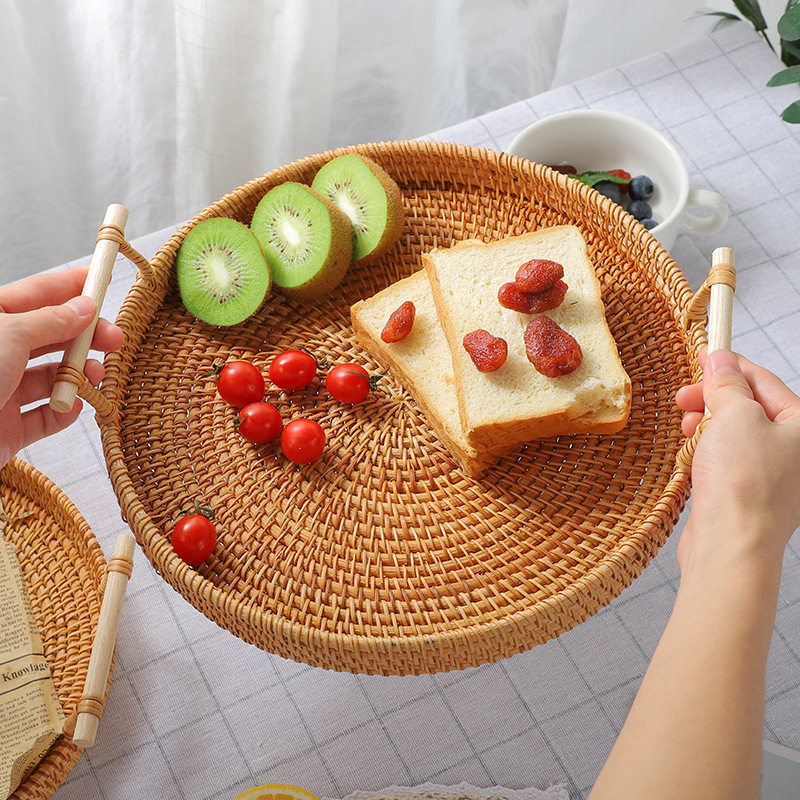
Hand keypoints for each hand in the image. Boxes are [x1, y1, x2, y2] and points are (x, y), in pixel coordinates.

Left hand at [0, 266, 124, 466]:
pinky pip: (46, 417)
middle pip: (51, 338)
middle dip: (86, 337)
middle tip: (114, 339)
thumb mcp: (10, 335)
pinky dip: (65, 412)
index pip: (38, 296)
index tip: (101, 281)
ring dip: (79, 376)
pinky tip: (74, 406)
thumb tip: (84, 307)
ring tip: (95, 376)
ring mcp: (3, 391)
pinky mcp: (8, 428)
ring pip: (52, 378)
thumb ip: (51, 320)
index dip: (71, 287)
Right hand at [675, 347, 799, 571]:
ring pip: (733, 434)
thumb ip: (727, 385)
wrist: (732, 544)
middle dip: (713, 399)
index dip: (729, 366)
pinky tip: (692, 455)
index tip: (703, 355)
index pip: (763, 381)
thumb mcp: (735, 415)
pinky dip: (705, 452)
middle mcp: (793, 450)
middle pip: (748, 407)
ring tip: (687, 429)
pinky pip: (724, 459)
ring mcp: (772, 474)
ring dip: (706, 426)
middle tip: (685, 398)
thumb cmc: (744, 484)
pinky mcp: (747, 494)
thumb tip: (720, 362)